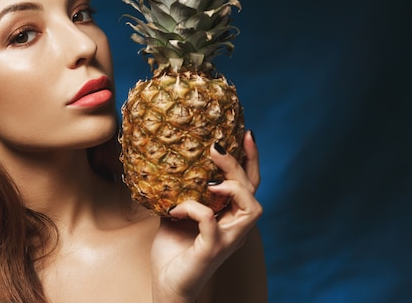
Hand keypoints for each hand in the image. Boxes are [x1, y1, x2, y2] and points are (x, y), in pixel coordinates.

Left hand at [150, 131, 262, 302]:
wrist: (167, 285)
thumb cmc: (173, 253)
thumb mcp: (176, 214)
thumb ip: (180, 192)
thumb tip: (167, 164)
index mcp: (229, 216)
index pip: (249, 184)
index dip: (251, 159)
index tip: (245, 132)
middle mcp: (235, 228)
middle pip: (252, 190)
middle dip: (238, 165)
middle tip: (216, 147)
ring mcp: (227, 240)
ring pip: (251, 209)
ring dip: (232, 188)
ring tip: (210, 181)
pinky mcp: (212, 250)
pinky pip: (211, 223)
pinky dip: (196, 209)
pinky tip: (177, 208)